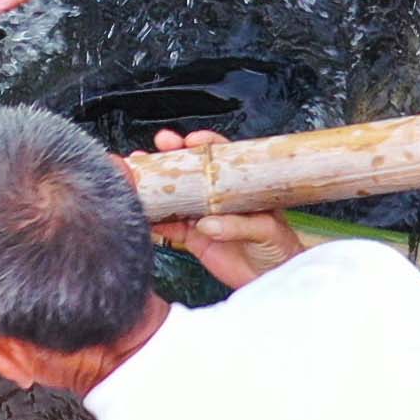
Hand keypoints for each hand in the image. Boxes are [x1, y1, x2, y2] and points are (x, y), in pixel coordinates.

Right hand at [144, 129, 299, 289]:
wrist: (274, 278)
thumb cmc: (280, 247)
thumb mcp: (267, 230)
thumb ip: (239, 225)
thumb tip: (209, 223)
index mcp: (239, 185)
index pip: (220, 157)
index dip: (204, 145)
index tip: (190, 141)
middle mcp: (218, 196)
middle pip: (191, 169)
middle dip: (173, 155)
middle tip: (161, 145)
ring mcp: (204, 215)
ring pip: (175, 195)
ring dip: (156, 184)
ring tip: (139, 174)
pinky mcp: (195, 237)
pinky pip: (170, 226)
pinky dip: (155, 221)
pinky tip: (143, 214)